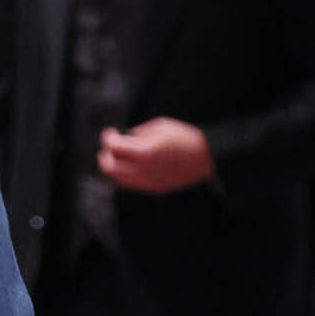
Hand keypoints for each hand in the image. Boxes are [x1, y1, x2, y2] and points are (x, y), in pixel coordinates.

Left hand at [98, 118, 214, 193]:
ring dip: (113, 167)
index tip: (110, 132)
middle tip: (110, 146)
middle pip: (108, 166)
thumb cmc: (188, 140)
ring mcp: (147, 182)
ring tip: (118, 157)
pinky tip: (130, 167)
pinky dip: (123, 176)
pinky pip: (129, 185)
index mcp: (144, 151)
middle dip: (105, 154)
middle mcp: (142, 169)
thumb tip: (127, 136)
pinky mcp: (153, 189)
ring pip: (116, 179)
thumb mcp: (162, 126)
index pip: (112, 146)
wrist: (209, 160)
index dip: (108, 137)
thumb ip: (139, 132)